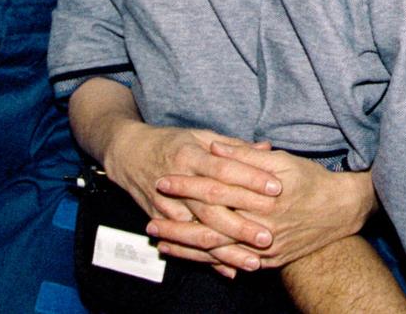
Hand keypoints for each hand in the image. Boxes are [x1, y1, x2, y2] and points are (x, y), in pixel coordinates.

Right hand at [103, 124, 282, 275]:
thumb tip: (266, 147)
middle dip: (241, 223)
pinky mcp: (161, 222)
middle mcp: (179, 181)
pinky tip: (229, 269)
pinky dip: (208, 260)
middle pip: (212, 204)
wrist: (129, 154)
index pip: (224, 168)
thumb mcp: (200, 136)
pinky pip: (186, 245)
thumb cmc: (171, 143)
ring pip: (199, 231)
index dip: (250, 178)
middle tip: (268, 236)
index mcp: (191, 155)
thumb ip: (233, 146)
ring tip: (254, 261)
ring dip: (227, 249)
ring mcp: (167, 205)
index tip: (276, 188)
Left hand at [148, 142, 373, 271]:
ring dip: (186, 247)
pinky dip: (208, 261)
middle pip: (210, 226)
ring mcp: (264, 248)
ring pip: (217, 250)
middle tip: (149, 222)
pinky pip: (233, 263)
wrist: (341, 210)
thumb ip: (244, 155)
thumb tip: (214, 145)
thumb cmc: (310, 180)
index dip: (187, 187)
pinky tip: (188, 258)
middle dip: (178, 225)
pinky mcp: (268, 261)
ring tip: (160, 242)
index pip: (215, 191)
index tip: (163, 181)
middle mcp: (261, 226)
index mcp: (260, 197)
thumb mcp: (280, 160)